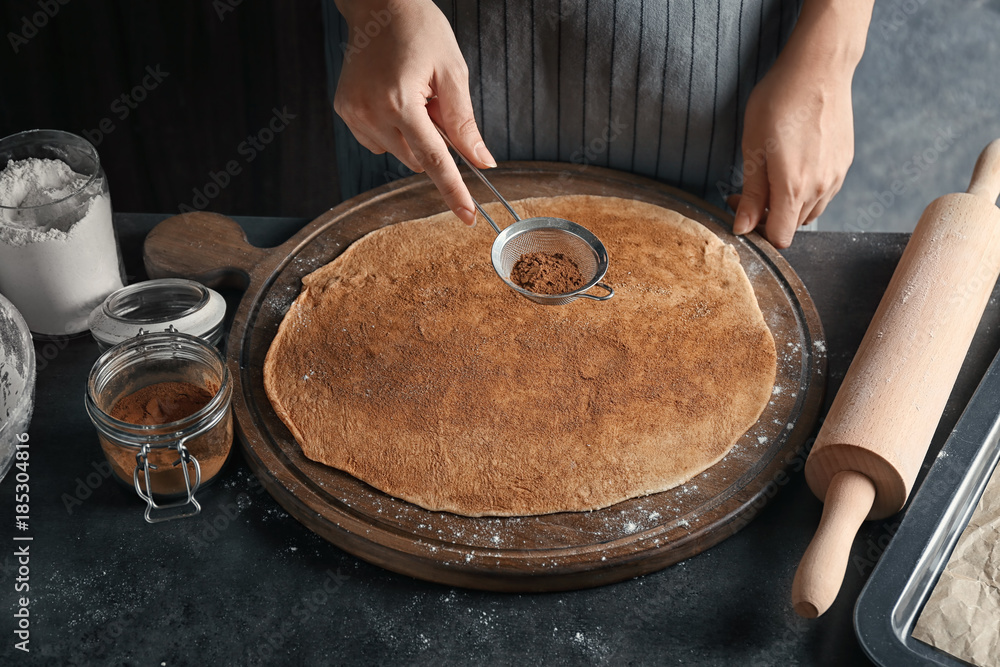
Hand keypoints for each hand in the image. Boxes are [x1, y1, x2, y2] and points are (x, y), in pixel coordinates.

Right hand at [333, 0, 493, 225]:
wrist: (379, 4)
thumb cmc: (420, 30)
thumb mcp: (452, 72)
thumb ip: (464, 123)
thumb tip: (482, 161)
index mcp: (401, 101)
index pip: (434, 160)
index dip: (453, 191)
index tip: (468, 217)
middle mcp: (372, 111)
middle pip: (416, 158)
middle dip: (433, 142)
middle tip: (435, 104)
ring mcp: (354, 113)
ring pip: (398, 153)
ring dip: (413, 135)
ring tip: (412, 94)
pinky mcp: (345, 111)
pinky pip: (378, 141)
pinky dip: (392, 130)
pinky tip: (392, 98)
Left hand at [729, 0, 871, 247]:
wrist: (818, 69)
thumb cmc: (778, 103)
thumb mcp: (752, 148)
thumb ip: (750, 193)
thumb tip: (742, 228)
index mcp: (794, 188)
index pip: (780, 237)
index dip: (758, 232)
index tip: (742, 210)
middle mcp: (820, 189)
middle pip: (793, 225)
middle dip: (767, 215)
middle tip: (745, 190)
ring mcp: (836, 176)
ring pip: (810, 211)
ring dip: (787, 205)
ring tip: (769, 177)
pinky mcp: (844, 164)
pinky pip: (824, 193)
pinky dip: (805, 191)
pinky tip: (792, 166)